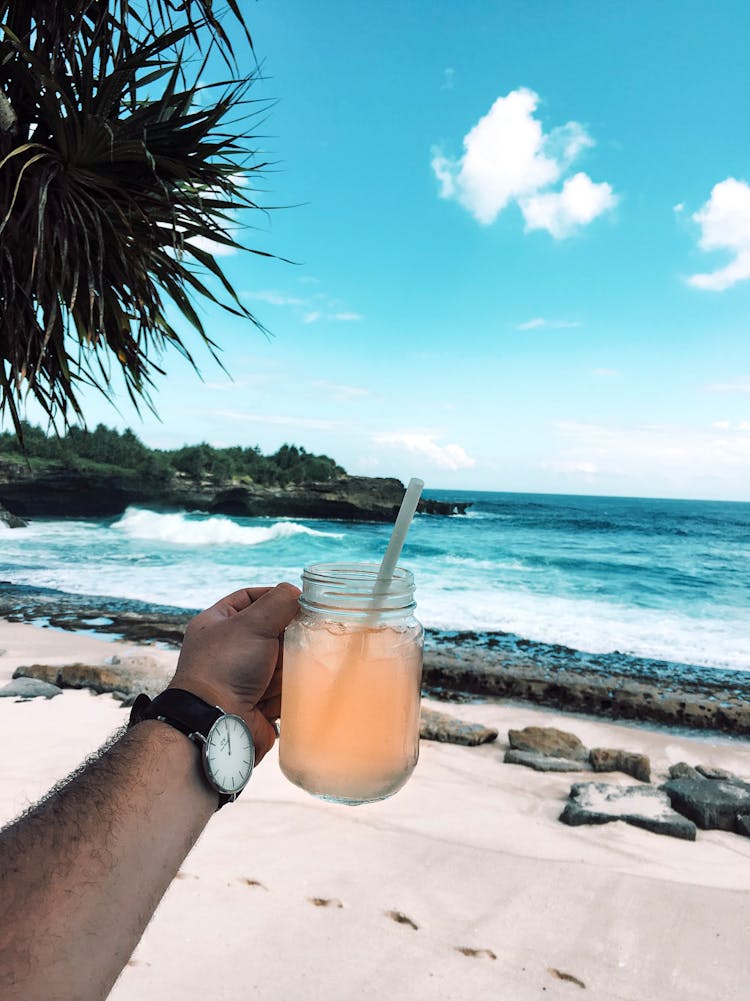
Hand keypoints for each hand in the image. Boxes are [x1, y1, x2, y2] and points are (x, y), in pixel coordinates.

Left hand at [169, 583, 300, 761]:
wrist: (216, 724)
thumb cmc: (227, 667)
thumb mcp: (253, 623)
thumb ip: (280, 602)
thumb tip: (298, 594)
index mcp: (218, 624)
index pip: (250, 598)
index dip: (274, 597)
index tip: (299, 601)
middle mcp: (228, 649)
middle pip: (271, 631)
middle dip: (288, 636)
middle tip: (304, 635)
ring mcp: (243, 677)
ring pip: (281, 661)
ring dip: (290, 665)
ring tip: (292, 668)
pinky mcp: (258, 702)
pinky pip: (283, 688)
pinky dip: (289, 689)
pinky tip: (291, 689)